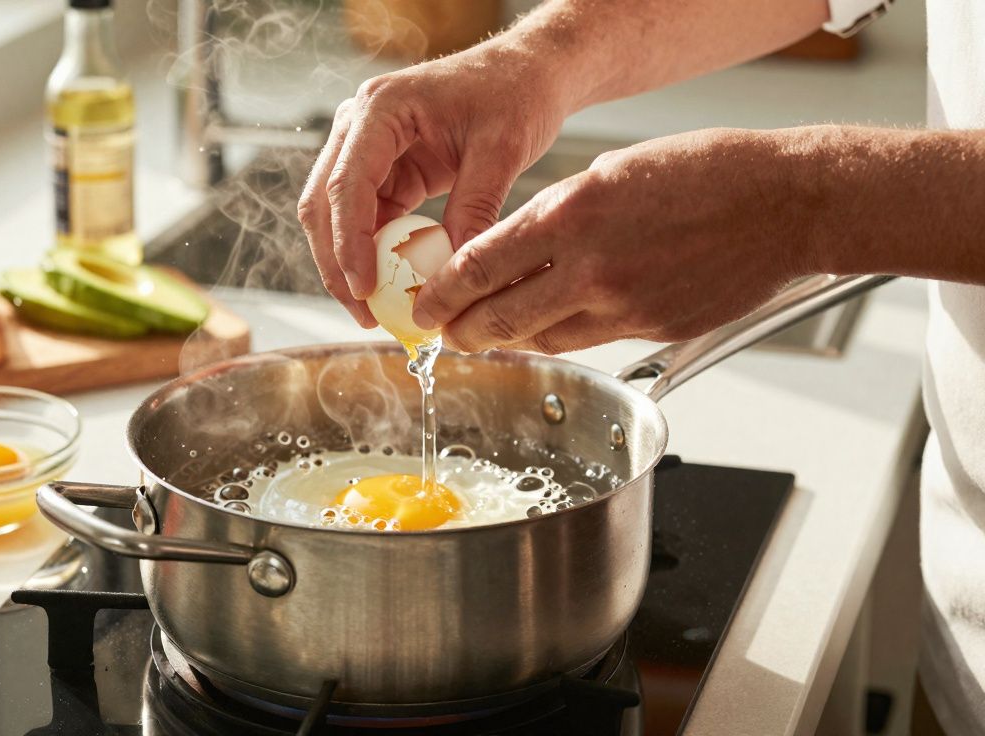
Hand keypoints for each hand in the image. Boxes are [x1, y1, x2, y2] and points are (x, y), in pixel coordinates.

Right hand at [297, 38, 566, 327]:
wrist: (527, 72)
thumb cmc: (515, 93)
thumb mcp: (503, 149)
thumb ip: (475, 208)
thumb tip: (454, 275)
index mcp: (381, 109)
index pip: (348, 183)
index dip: (349, 242)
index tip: (364, 289)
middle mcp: (360, 125)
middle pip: (325, 203)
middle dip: (337, 264)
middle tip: (365, 313)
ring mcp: (365, 147)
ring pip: (335, 216)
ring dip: (348, 264)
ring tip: (373, 311)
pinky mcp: (383, 170)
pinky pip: (364, 219)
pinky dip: (372, 254)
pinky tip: (391, 287)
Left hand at [411, 128, 819, 353]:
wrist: (786, 204)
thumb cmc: (707, 173)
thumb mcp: (612, 172)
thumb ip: (556, 216)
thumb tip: (513, 250)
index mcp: (572, 214)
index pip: (479, 266)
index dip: (441, 295)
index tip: (423, 308)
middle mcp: (591, 267)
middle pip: (499, 319)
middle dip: (461, 333)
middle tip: (445, 334)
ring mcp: (624, 306)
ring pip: (541, 339)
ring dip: (509, 340)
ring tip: (490, 333)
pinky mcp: (653, 331)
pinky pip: (589, 342)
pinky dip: (561, 337)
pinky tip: (551, 328)